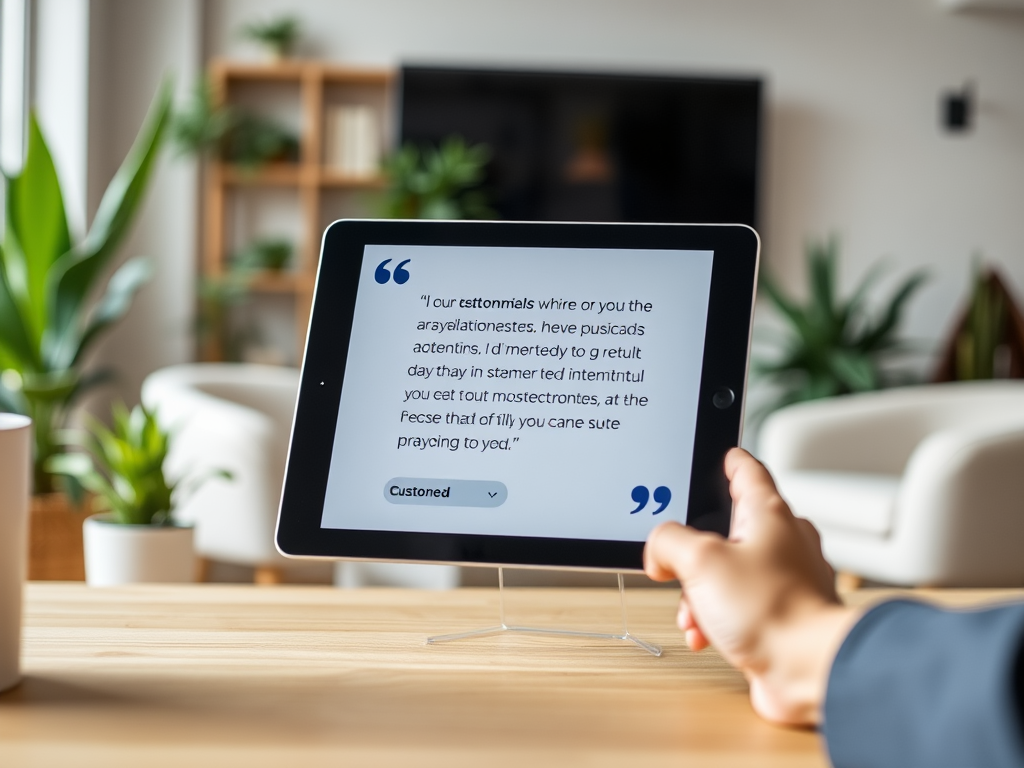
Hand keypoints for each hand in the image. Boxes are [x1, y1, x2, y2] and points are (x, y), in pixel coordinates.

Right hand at [644, 448, 860, 725]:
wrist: (810, 669)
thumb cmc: (773, 610)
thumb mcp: (701, 560)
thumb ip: (668, 542)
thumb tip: (660, 553)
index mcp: (769, 514)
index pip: (747, 471)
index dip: (728, 460)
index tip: (723, 454)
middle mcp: (784, 542)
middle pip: (731, 528)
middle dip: (695, 551)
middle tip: (678, 561)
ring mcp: (787, 580)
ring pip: (731, 573)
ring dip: (701, 593)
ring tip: (693, 611)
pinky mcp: (784, 616)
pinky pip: (741, 608)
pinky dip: (718, 619)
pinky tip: (706, 635)